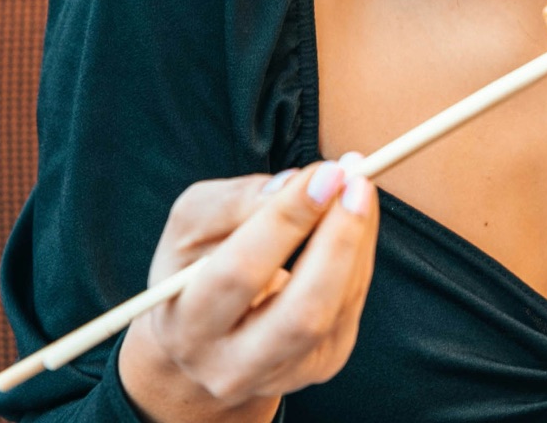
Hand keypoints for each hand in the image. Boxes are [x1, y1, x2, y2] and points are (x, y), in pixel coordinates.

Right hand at [117, 158, 378, 422]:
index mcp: (186, 326)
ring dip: (357, 241)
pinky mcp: (320, 366)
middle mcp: (232, 366)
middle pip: (301, 312)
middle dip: (338, 239)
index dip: (287, 219)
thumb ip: (232, 203)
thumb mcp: (191, 227)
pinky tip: (356, 219)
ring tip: (359, 188)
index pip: (241, 272)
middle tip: (357, 182)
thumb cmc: (196, 267)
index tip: (325, 172)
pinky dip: (360, 256)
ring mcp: (283, 374)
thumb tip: (292, 185)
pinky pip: (351, 306)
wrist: (205, 340)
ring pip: (336, 309)